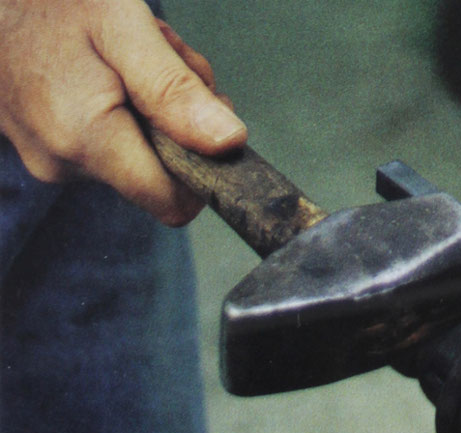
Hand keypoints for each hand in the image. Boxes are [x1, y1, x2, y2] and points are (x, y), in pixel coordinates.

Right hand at [0, 0, 247, 225]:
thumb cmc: (48, 3)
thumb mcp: (123, 27)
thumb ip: (175, 90)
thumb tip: (229, 144)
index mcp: (86, 140)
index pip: (174, 202)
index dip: (203, 165)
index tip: (203, 112)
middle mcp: (65, 165)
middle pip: (162, 173)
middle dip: (179, 121)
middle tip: (163, 60)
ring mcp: (52, 161)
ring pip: (140, 155)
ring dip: (154, 108)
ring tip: (127, 57)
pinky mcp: (47, 150)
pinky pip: (109, 144)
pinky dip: (125, 109)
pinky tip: (105, 70)